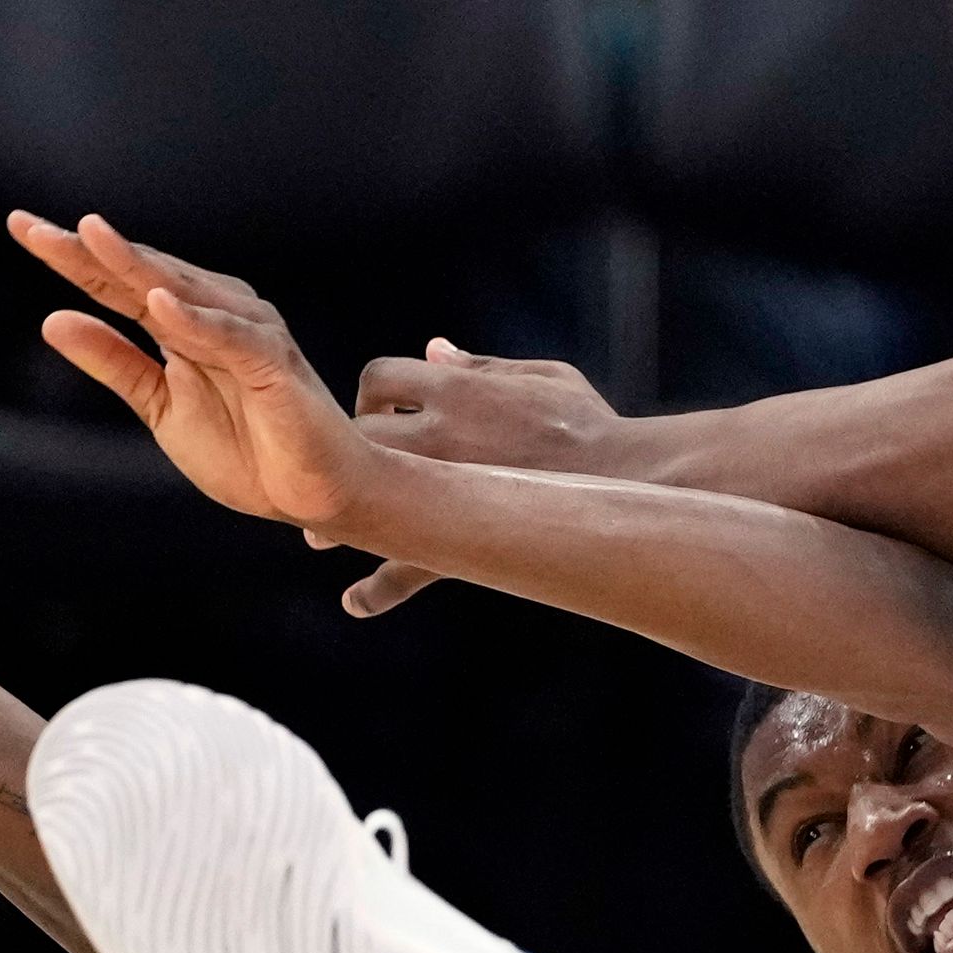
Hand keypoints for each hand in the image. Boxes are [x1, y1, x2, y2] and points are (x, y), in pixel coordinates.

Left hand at [13, 211, 373, 528]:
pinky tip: (159, 302)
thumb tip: (51, 319)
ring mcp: (247, 335)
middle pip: (143, 275)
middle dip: (89, 250)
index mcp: (184, 323)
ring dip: (138, 265)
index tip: (21, 227)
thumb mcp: (160, 406)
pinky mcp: (275, 366)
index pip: (118, 283)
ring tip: (90, 235)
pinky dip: (197, 321)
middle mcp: (215, 315)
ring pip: (184, 292)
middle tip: (32, 228)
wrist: (315, 493)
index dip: (71, 257)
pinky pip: (231, 338)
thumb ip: (114, 362)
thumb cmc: (248, 447)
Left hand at [339, 340, 630, 615]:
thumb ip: (482, 367)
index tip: (390, 403)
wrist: (631, 481)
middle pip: (359, 430)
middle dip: (354, 439)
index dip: (379, 389)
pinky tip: (355, 602)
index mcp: (458, 391)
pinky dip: (380, 589)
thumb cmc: (588, 423)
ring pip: (364, 495)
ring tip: (321, 528)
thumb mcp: (542, 376)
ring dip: (340, 510)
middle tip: (371, 457)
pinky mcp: (463, 540)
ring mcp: (444, 491)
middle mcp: (440, 438)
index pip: (381, 375)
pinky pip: (409, 568)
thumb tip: (431, 350)